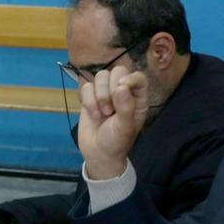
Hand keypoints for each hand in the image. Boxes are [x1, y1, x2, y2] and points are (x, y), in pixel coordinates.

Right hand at [77, 65, 149, 179]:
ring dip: (98, 95)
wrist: (97, 153)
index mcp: (137, 98)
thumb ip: (125, 107)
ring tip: (102, 113)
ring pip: (100, 76)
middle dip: (109, 89)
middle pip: (117, 71)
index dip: (130, 78)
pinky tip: (93, 114)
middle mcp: (122, 92)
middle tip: (110, 110)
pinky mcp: (89, 96)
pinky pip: (85, 86)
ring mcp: (105, 92)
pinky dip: (87, 100)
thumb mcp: (125, 128)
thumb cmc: (116, 142)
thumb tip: (121, 87)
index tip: (120, 89)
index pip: (138, 77)